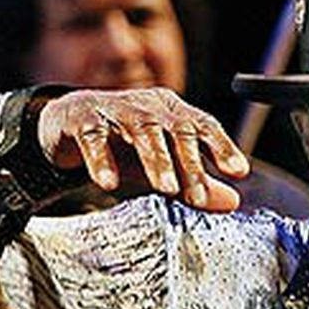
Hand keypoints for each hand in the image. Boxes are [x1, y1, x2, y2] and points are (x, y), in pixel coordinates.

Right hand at [37, 88, 248, 210]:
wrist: (69, 124)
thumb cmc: (123, 145)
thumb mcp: (164, 166)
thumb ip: (197, 181)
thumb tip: (233, 202)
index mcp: (172, 112)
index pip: (203, 125)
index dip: (223, 146)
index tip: (240, 172)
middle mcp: (148, 106)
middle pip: (177, 130)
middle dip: (191, 165)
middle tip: (198, 198)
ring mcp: (115, 108)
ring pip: (142, 130)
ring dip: (156, 161)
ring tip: (166, 189)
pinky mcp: (82, 118)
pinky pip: (94, 138)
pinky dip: (102, 160)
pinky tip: (109, 183)